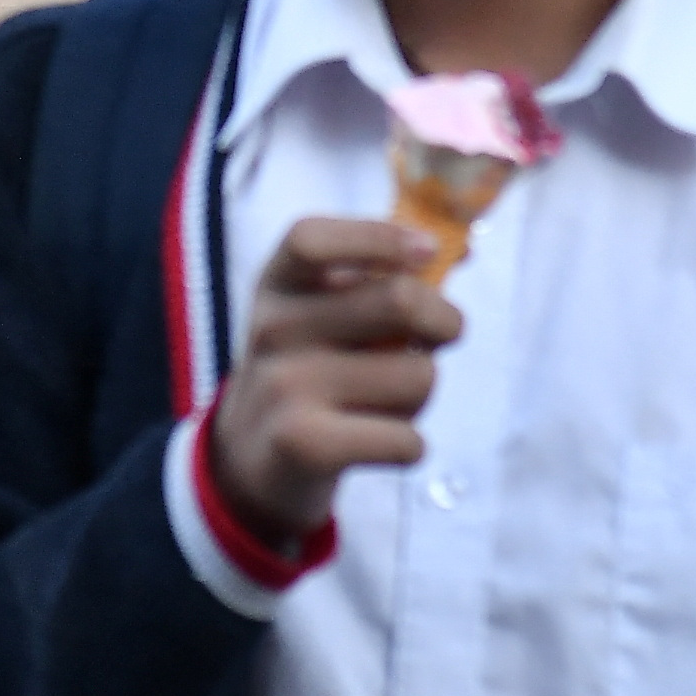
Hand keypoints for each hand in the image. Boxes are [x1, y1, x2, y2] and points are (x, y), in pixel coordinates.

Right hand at [208, 217, 461, 553]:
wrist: (250, 459)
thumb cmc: (310, 370)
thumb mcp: (313, 312)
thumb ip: (368, 281)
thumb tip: (439, 252)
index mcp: (277, 284)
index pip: (311, 240)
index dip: (378, 236)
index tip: (428, 251)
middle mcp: (274, 329)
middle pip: (400, 300)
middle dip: (444, 321)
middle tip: (438, 338)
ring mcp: (285, 388)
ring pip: (417, 376)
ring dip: (421, 394)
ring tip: (387, 401)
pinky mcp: (304, 446)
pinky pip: (406, 440)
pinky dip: (411, 446)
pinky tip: (381, 442)